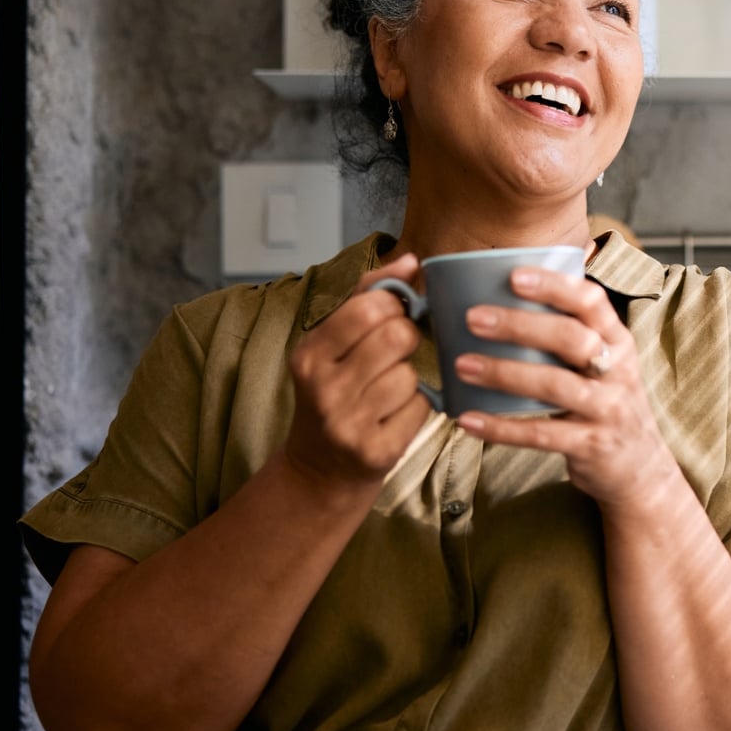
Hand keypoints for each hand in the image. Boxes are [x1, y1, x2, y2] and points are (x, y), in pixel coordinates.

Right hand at [280, 254, 434, 492]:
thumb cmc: (333, 393)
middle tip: (396, 352)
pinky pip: (422, 408)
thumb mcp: (332, 344)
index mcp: (309, 354)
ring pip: (411, 376)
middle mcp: (322, 389)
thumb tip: (411, 261)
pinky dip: (417, 408)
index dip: (394, 306)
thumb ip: (368, 295)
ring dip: (410, 379)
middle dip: (407, 339)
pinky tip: (395, 415)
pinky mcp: (376, 451)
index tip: (392, 316)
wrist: (320, 469)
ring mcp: (348, 423)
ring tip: (388, 390)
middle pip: (397, 338)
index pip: (368, 307)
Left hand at [451, 266, 672, 509]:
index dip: (554, 285)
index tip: (513, 275)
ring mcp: (608, 409)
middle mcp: (618, 371)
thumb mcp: (604, 364)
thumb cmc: (606, 405)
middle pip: (571, 338)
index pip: (592, 302)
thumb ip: (569, 336)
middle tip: (473, 317)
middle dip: (520, 325)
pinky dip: (501, 428)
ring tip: (462, 364)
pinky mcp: (592, 446)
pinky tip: (468, 419)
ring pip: (555, 385)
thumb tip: (508, 296)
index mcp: (618, 342)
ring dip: (504, 373)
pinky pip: (542, 434)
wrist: (640, 470)